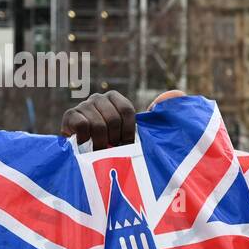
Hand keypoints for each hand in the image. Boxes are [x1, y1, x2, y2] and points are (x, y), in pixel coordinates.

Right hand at [60, 89, 186, 147]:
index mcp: (115, 99)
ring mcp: (83, 106)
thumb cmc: (114, 143)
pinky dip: (86, 138)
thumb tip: (179, 93)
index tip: (127, 142)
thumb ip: (156, 115)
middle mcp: (99, 98)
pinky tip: (85, 144)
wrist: (84, 155)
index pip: (127, 111)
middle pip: (113, 119)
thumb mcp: (135, 131)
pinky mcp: (69, 116)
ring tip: (100, 149)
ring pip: (99, 125)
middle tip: (112, 148)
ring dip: (101, 143)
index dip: (128, 131)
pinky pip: (82, 125)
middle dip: (115, 139)